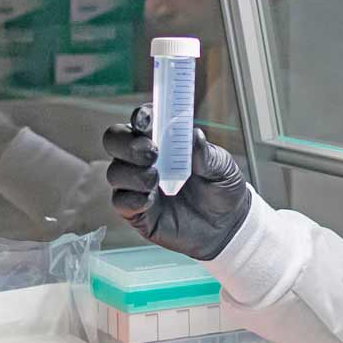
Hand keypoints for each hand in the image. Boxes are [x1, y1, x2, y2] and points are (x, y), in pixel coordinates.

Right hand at [102, 104, 251, 260]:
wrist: (227, 226)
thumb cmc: (221, 190)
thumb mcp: (222, 168)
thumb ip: (207, 153)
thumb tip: (195, 134)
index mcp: (164, 141)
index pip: (142, 121)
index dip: (141, 116)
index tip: (146, 118)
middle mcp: (144, 160)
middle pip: (115, 140)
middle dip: (127, 143)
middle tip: (152, 152)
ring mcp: (138, 186)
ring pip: (115, 172)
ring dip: (132, 173)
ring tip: (156, 179)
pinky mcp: (137, 212)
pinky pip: (120, 202)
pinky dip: (132, 198)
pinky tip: (149, 200)